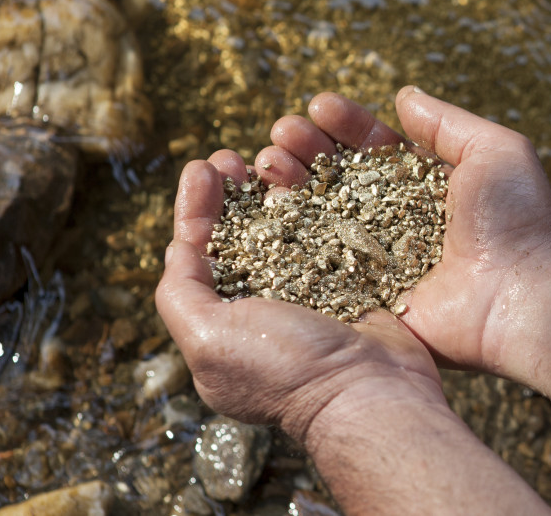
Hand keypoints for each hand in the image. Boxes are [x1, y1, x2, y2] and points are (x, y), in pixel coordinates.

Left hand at [155, 156, 444, 446]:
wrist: (372, 393)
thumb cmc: (285, 369)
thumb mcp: (208, 338)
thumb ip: (181, 292)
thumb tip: (178, 245)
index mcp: (224, 327)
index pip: (198, 256)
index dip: (197, 208)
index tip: (204, 168)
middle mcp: (265, 310)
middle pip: (241, 236)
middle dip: (232, 193)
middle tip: (234, 157)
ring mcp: (312, 295)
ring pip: (285, 229)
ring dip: (274, 190)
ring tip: (273, 157)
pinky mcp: (353, 283)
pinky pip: (332, 233)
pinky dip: (320, 203)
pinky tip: (317, 176)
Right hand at [255, 87, 550, 371]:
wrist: (524, 296)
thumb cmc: (518, 220)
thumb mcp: (496, 150)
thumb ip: (446, 123)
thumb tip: (402, 97)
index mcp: (427, 185)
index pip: (375, 146)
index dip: (345, 124)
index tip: (319, 106)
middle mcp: (398, 220)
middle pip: (339, 177)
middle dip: (307, 149)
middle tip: (282, 133)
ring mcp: (380, 259)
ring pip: (321, 215)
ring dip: (291, 183)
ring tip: (270, 162)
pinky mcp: (367, 297)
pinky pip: (318, 265)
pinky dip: (289, 237)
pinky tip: (266, 208)